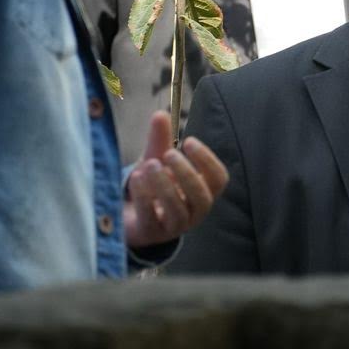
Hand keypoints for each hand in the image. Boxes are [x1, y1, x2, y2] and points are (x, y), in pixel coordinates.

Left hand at [124, 111, 228, 247]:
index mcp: (203, 192)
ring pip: (178, 211)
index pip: (219, 179)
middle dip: (187, 174)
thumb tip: (160, 114)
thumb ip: (161, 139)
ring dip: (165, 186)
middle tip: (169, 154)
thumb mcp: (157, 160)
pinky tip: (136, 179)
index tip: (188, 141)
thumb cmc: (153, 185)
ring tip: (149, 165)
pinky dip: (144, 198)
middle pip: (202, 197)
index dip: (207, 160)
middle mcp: (194, 212)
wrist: (129, 216)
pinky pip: (151, 219)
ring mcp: (174, 227)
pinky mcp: (151, 234)